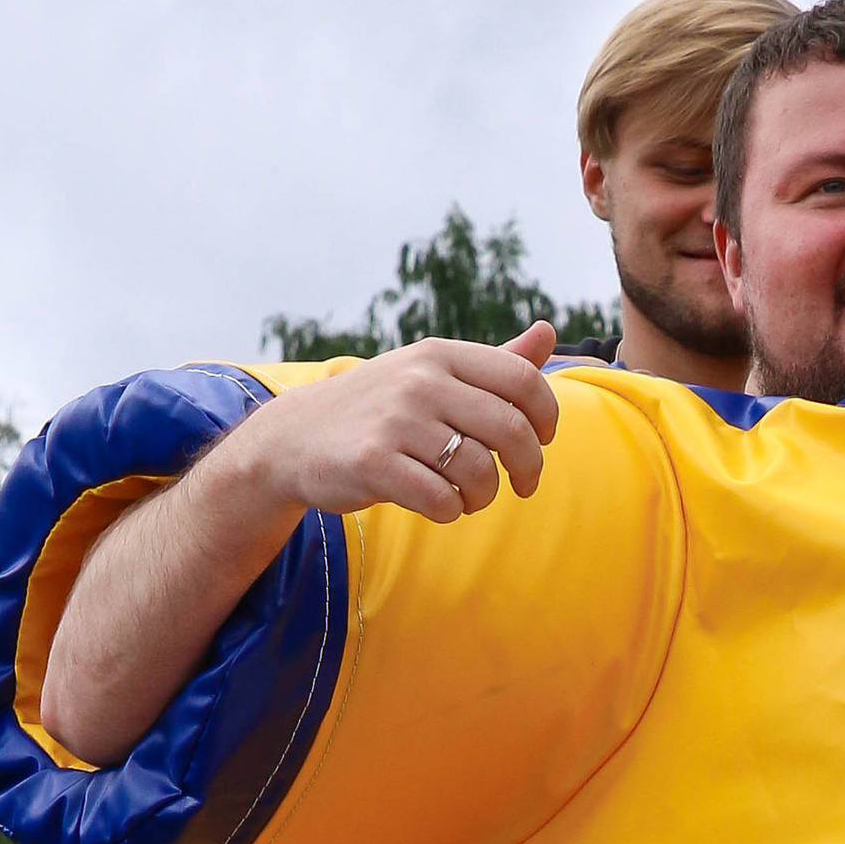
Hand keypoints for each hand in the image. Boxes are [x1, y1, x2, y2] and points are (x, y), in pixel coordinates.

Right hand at [240, 323, 560, 523]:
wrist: (296, 438)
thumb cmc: (380, 409)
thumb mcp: (432, 373)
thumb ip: (494, 361)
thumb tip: (548, 332)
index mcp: (440, 355)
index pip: (523, 380)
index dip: (546, 417)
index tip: (542, 440)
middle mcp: (420, 381)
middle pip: (511, 430)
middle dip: (530, 467)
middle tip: (524, 484)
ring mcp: (395, 421)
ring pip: (480, 472)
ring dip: (484, 495)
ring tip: (469, 496)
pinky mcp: (373, 463)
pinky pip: (443, 501)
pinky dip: (451, 511)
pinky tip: (440, 503)